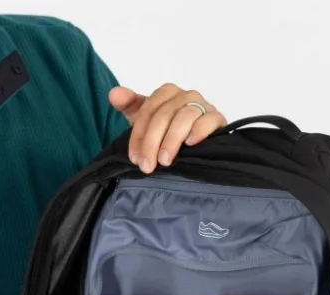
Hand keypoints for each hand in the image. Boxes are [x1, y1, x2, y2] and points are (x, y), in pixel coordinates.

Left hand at [109, 84, 226, 173]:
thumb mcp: (143, 119)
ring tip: (165, 161)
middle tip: (147, 166)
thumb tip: (113, 94)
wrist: (194, 144)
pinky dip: (199, 131)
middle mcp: (184, 95)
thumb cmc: (165, 130)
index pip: (148, 109)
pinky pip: (209, 119)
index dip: (139, 135)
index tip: (134, 158)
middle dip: (152, 142)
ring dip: (172, 140)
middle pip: (165, 114)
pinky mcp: (216, 118)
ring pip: (185, 116)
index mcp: (165, 93)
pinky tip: (190, 143)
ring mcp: (202, 104)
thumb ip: (129, 105)